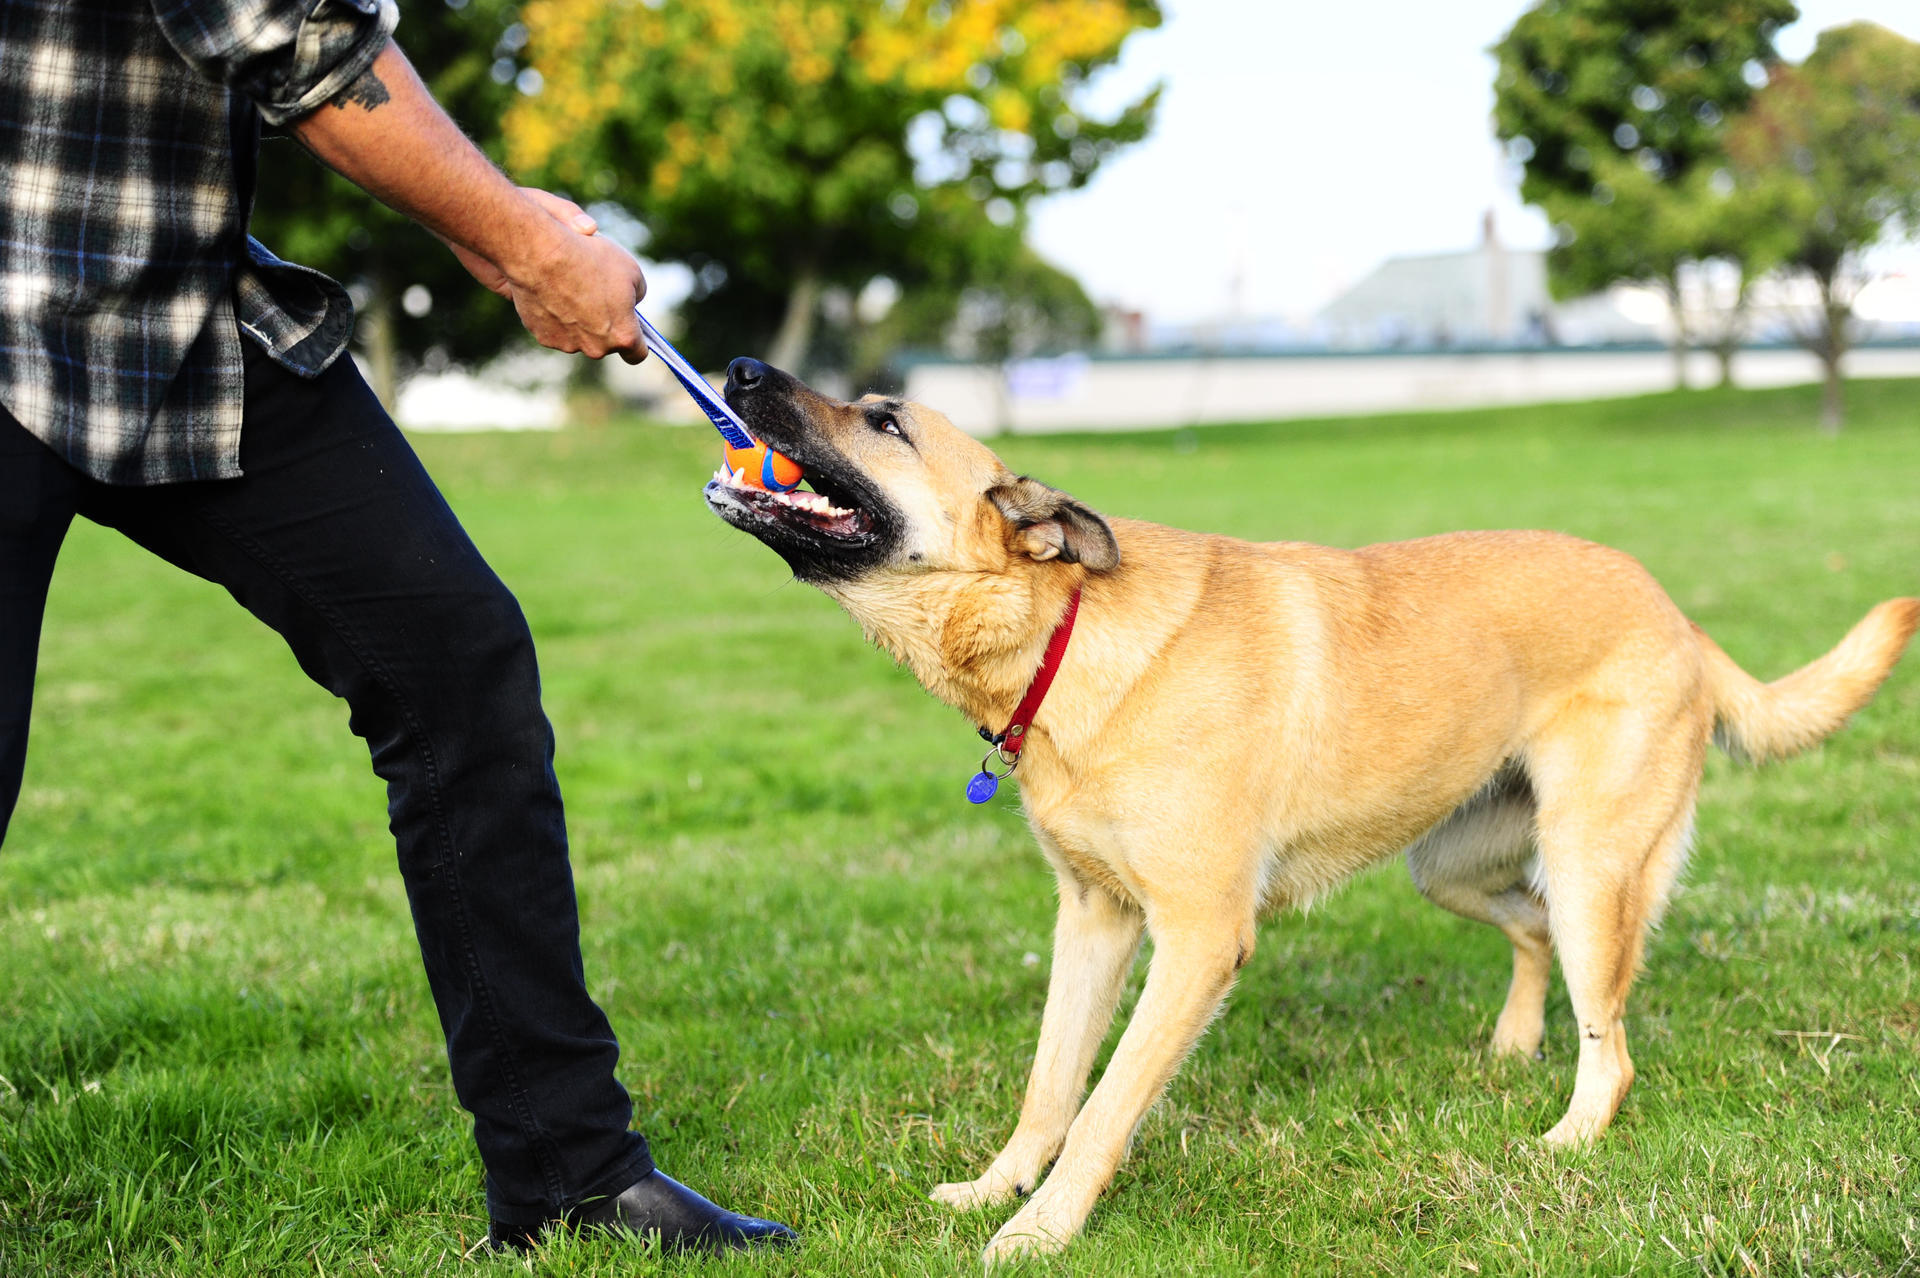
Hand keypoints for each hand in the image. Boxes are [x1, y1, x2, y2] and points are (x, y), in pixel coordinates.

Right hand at [453, 188, 648, 364]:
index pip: (637, 354)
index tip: (631, 329)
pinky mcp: (543, 336)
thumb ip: (638, 294)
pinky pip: (556, 329)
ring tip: (573, 290)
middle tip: (597, 296)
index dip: (637, 341)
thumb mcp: (632, 270)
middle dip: (604, 325)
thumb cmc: (590, 259)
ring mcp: (568, 345)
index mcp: (622, 336)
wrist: (541, 254)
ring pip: (579, 337)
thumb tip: (629, 303)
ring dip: (579, 321)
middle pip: (605, 344)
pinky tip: (554, 293)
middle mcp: (596, 348)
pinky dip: (557, 316)